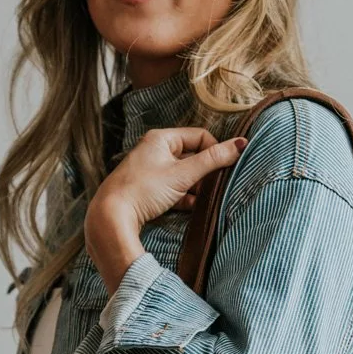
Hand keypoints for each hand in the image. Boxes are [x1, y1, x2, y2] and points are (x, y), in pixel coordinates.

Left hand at [85, 127, 246, 292]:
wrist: (111, 217)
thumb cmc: (143, 190)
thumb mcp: (183, 174)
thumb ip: (213, 160)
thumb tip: (241, 144)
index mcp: (160, 139)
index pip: (199, 136)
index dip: (215, 151)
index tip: (225, 168)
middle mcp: (154, 150)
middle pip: (192, 156)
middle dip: (205, 172)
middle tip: (216, 185)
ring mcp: (150, 170)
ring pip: (183, 174)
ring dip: (196, 186)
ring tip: (204, 198)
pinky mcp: (148, 189)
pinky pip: (174, 189)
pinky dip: (185, 196)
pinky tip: (192, 207)